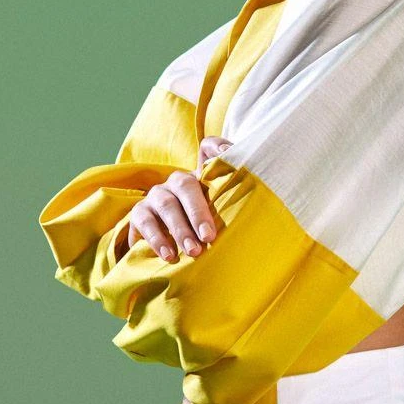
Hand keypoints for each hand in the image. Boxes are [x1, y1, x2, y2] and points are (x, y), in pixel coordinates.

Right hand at [124, 137, 233, 262]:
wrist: (168, 247)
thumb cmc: (203, 230)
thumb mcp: (220, 216)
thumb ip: (236, 205)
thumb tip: (264, 205)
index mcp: (201, 178)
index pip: (208, 150)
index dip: (218, 148)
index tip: (228, 154)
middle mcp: (177, 182)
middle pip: (186, 185)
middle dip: (198, 212)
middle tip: (209, 238)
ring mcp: (156, 196)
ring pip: (165, 205)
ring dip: (179, 229)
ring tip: (192, 251)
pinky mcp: (139, 214)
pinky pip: (144, 222)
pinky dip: (157, 239)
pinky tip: (169, 255)